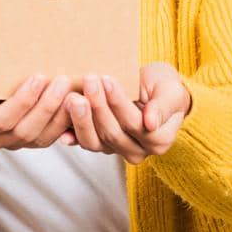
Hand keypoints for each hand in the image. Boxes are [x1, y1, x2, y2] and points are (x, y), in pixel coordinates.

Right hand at [0, 50, 75, 153]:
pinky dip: (61, 123)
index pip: (0, 119)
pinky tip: (74, 105)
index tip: (38, 77)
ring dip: (58, 117)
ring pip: (38, 138)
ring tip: (72, 93)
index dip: (23, 101)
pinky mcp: (22, 139)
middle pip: (23, 131)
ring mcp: (6, 142)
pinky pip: (45, 137)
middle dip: (46, 107)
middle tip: (62, 81)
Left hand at [64, 63, 191, 164]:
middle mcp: (138, 151)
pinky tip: (60, 125)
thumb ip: (163, 106)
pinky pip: (82, 141)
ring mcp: (116, 150)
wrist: (151, 88)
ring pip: (94, 141)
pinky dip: (70, 133)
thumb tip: (150, 123)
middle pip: (113, 133)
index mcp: (159, 140)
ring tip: (73, 97)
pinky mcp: (98, 144)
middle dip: (98, 106)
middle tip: (87, 80)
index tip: (107, 81)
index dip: (119, 104)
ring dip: (81, 119)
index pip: (136, 124)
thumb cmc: (162, 87)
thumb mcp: (171, 91)